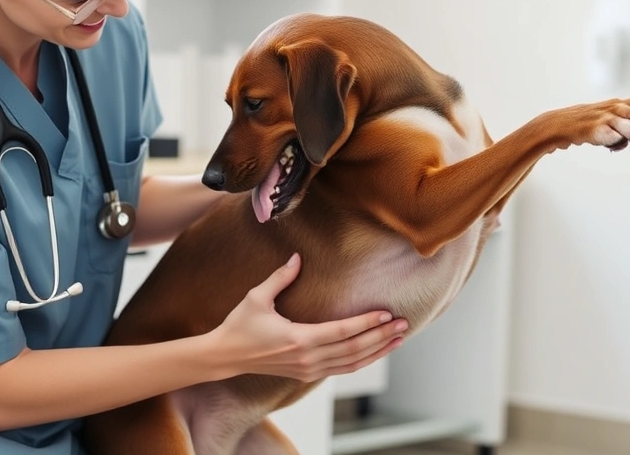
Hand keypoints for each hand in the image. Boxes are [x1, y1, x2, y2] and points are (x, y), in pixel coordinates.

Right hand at [210, 253, 407, 381]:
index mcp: (298, 339)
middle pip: (353, 349)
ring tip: (397, 338)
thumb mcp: (257, 297)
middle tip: (403, 324)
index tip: (386, 314)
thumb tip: (297, 256)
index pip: (341, 332)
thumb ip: (280, 277)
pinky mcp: (307, 373)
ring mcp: (308, 369)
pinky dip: (362, 360)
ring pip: (352, 363)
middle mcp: (308, 358)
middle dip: (380, 337)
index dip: (366, 323)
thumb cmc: (240, 325)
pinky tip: (375, 351)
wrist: (226, 356)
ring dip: (376, 351)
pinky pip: (342, 368)